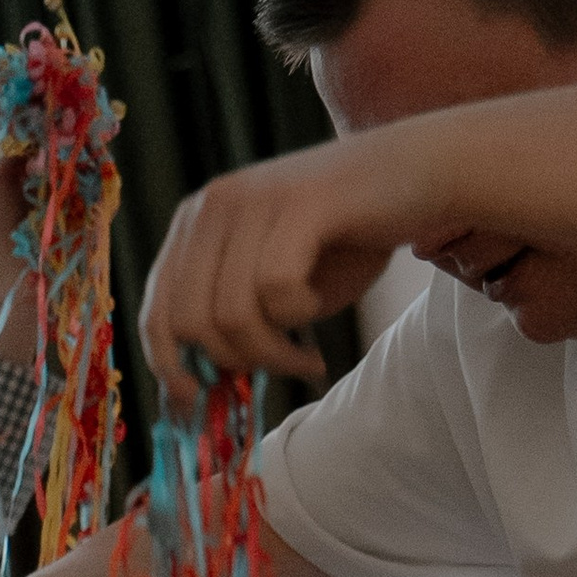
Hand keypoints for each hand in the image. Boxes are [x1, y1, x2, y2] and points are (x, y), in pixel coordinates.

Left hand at [139, 150, 411, 401]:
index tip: (196, 401)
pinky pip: (275, 289)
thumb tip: (197, 391)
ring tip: (309, 353)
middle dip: (238, 363)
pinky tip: (322, 307)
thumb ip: (234, 323)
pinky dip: (300, 316)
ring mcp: (252, 199)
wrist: (420, 175)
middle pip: (190, 323)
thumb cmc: (349, 239)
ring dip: (274, 352)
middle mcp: (212, 205)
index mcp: (196, 223)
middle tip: (284, 367)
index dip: (167, 366)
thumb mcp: (276, 286)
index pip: (155, 310)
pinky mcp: (298, 203)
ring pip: (232, 315)